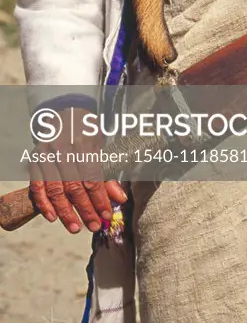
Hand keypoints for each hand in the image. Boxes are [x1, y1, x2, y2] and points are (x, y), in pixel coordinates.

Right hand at [28, 107, 127, 233]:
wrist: (64, 109)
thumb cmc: (86, 129)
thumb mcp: (101, 145)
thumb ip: (108, 173)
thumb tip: (120, 199)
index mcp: (84, 142)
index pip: (92, 178)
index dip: (99, 199)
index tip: (107, 215)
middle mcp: (63, 148)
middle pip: (74, 186)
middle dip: (85, 209)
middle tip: (93, 226)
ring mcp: (46, 154)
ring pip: (55, 189)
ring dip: (65, 212)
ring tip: (75, 228)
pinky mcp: (35, 159)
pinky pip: (37, 185)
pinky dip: (43, 203)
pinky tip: (52, 217)